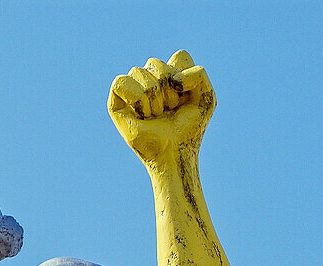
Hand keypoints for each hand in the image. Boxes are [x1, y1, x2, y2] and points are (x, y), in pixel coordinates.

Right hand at [109, 50, 215, 166]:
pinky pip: (120, 82)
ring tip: (156, 116)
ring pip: (139, 72)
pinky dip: (134, 96)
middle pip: (157, 63)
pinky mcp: (116, 103)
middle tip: (170, 111)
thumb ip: (199, 73)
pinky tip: (142, 114)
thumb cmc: (190, 128)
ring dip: (154, 99)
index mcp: (169, 74)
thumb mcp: (206, 97)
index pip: (179, 57)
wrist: (175, 152)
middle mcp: (149, 78)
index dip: (186, 79)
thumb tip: (171, 78)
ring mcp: (132, 90)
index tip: (187, 99)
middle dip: (169, 91)